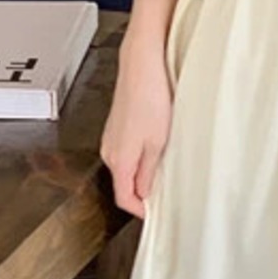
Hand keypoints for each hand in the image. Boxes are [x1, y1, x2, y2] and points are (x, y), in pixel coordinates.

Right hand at [99, 41, 172, 217]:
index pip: (124, 199)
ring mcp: (112, 138)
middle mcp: (109, 151)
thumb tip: (145, 194)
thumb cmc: (151, 96)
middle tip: (168, 194)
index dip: (142, 211)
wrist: (142, 63)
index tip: (157, 214)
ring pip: (127, 168)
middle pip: (125, 184)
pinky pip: (128, 152)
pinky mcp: (118, 127)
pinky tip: (158, 147)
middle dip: (144, 193)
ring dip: (144, 173)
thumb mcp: (157, 143)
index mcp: (118, 159)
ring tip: (167, 168)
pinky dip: (142, 157)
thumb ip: (149, 172)